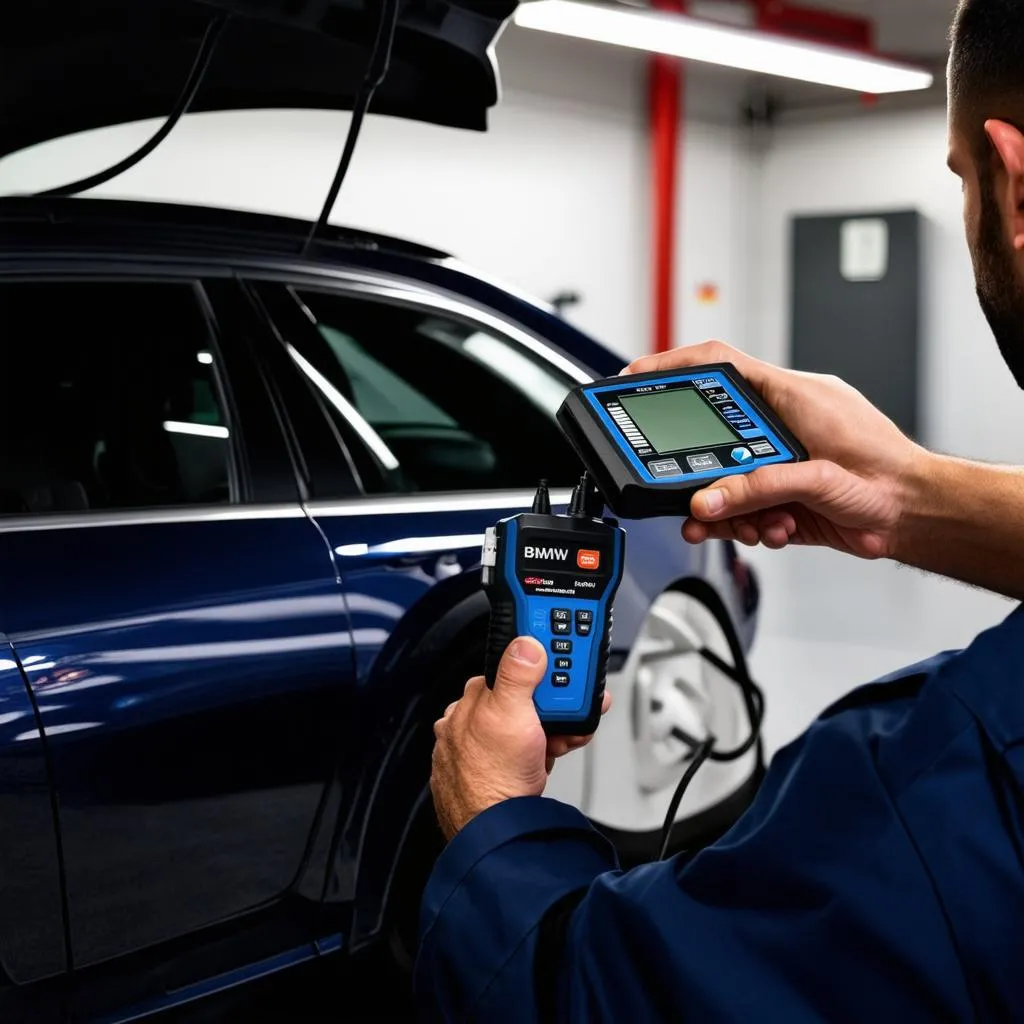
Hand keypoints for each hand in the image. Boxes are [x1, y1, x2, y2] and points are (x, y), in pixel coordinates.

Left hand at [430, 637, 609, 840]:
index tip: (560, 676)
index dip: (539, 674)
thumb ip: (518, 673)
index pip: (508, 674)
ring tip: (560, 740)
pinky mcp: (494, 775)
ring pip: (525, 731)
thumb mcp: (511, 712)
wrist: (499, 831)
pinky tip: (546, 759)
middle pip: (521, 702)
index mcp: (469, 705)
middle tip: (567, 713)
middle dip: (551, 707)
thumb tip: (523, 644)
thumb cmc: (494, 776)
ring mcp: (480, 754)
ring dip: (551, 732)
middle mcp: (467, 728)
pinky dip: (540, 755)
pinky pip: (523, 756)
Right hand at [624, 341, 924, 558]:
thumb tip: (706, 500)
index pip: (718, 365)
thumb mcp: (817, 479)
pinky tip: (768, 530)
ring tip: (733, 525)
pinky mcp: (781, 492)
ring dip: (723, 507)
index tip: (635, 375)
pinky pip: (742, 504)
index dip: (672, 365)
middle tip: (686, 493)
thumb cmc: (890, 477)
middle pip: (712, 434)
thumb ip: (756, 488)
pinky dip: (743, 522)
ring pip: (724, 477)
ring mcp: (780, 458)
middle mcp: (780, 423)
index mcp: (789, 396)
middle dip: (696, 470)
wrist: (917, 516)